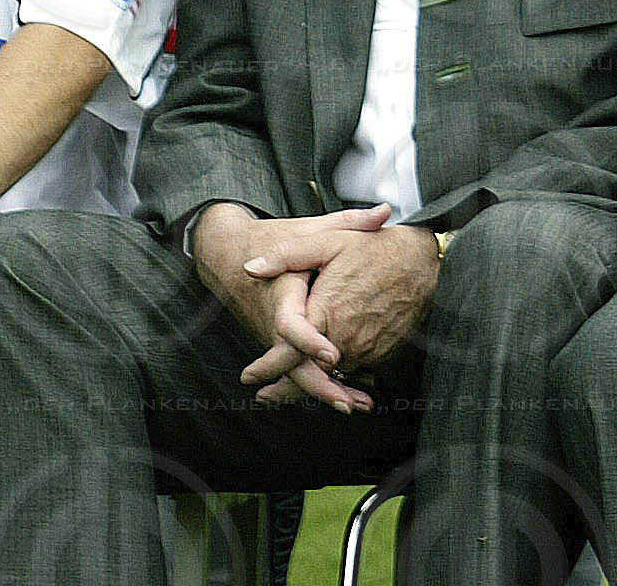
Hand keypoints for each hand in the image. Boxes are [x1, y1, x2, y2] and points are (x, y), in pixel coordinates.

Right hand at [190, 203, 387, 412]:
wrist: (231, 254)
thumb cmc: (274, 239)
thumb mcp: (310, 228)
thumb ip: (348, 221)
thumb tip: (385, 211)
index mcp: (282, 294)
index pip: (290, 325)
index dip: (310, 341)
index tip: (332, 354)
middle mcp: (275, 322)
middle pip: (291, 362)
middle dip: (318, 384)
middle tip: (346, 401)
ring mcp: (276, 337)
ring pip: (295, 371)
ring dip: (323, 390)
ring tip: (354, 405)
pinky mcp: (282, 344)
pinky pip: (298, 368)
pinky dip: (320, 383)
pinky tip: (347, 397)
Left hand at [255, 223, 439, 372]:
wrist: (426, 261)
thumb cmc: (376, 248)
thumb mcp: (329, 240)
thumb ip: (287, 255)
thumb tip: (250, 268)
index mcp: (328, 314)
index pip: (290, 353)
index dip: (267, 369)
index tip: (248, 377)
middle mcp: (347, 339)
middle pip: (309, 375)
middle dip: (286, 389)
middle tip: (266, 395)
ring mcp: (367, 348)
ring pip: (332, 374)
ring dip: (314, 381)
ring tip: (292, 385)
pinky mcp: (382, 352)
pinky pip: (353, 367)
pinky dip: (340, 372)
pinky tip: (331, 368)